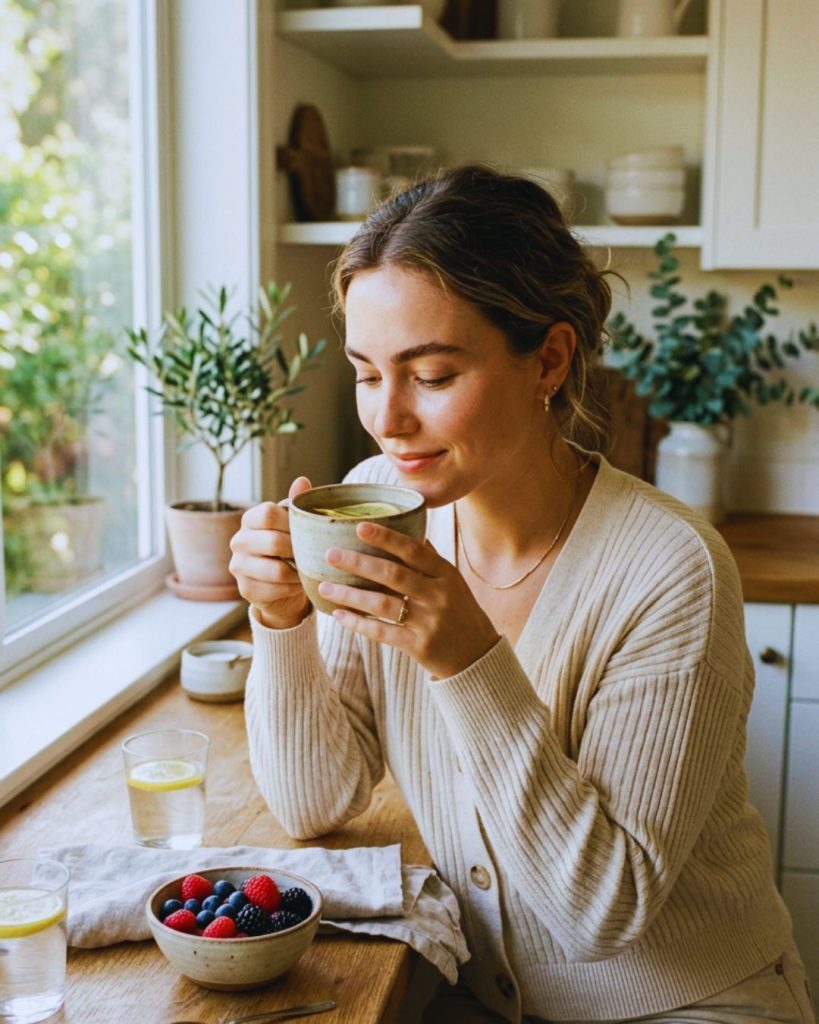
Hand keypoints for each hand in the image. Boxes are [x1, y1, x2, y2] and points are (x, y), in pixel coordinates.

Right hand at [229, 476, 312, 628]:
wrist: (281, 583)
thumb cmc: (290, 546)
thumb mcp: (294, 524)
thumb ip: (297, 503)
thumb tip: (302, 480)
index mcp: (250, 519)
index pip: (268, 513)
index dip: (291, 524)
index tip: (306, 532)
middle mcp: (238, 541)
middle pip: (274, 543)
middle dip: (298, 551)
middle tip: (313, 555)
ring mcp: (238, 566)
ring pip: (276, 570)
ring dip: (298, 572)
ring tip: (307, 570)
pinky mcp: (245, 589)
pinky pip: (275, 590)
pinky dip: (292, 589)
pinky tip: (297, 584)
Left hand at [316, 521, 499, 678]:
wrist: (477, 656)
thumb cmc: (460, 612)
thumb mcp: (453, 582)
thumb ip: (430, 560)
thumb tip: (408, 530)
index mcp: (446, 575)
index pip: (414, 550)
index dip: (387, 538)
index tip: (360, 526)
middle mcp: (438, 596)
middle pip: (393, 574)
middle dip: (358, 563)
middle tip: (330, 554)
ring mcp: (429, 622)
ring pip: (382, 604)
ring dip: (350, 594)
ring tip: (324, 587)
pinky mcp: (419, 646)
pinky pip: (382, 632)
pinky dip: (359, 623)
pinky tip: (339, 615)